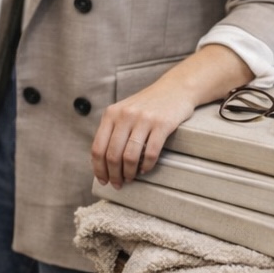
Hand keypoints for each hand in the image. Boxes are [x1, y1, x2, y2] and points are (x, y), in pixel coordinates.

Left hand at [91, 44, 253, 188]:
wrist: (175, 88)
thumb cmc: (148, 105)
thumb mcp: (124, 112)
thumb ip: (113, 131)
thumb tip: (102, 163)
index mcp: (111, 113)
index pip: (98, 147)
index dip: (99, 168)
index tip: (103, 180)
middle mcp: (125, 115)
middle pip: (112, 155)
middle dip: (114, 175)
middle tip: (119, 184)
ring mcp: (144, 119)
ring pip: (130, 156)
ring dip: (129, 173)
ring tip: (131, 178)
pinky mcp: (162, 124)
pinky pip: (151, 153)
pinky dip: (147, 166)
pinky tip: (146, 169)